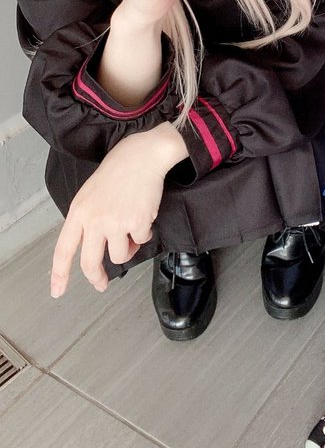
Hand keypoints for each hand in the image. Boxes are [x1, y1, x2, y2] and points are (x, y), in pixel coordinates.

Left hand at [50, 123, 187, 295]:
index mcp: (78, 212)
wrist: (142, 157)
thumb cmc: (118, 171)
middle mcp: (94, 220)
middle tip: (101, 284)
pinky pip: (141, 241)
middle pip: (90, 263)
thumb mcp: (90, 194)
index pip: (63, 250)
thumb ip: (86, 220)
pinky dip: (144, 233)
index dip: (59, 274)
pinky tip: (143, 215)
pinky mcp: (137, 224)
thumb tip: (90, 246)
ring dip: (127, 249)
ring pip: (119, 256)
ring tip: (131, 231)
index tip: (58, 290)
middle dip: (96, 278)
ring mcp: (116, 223)